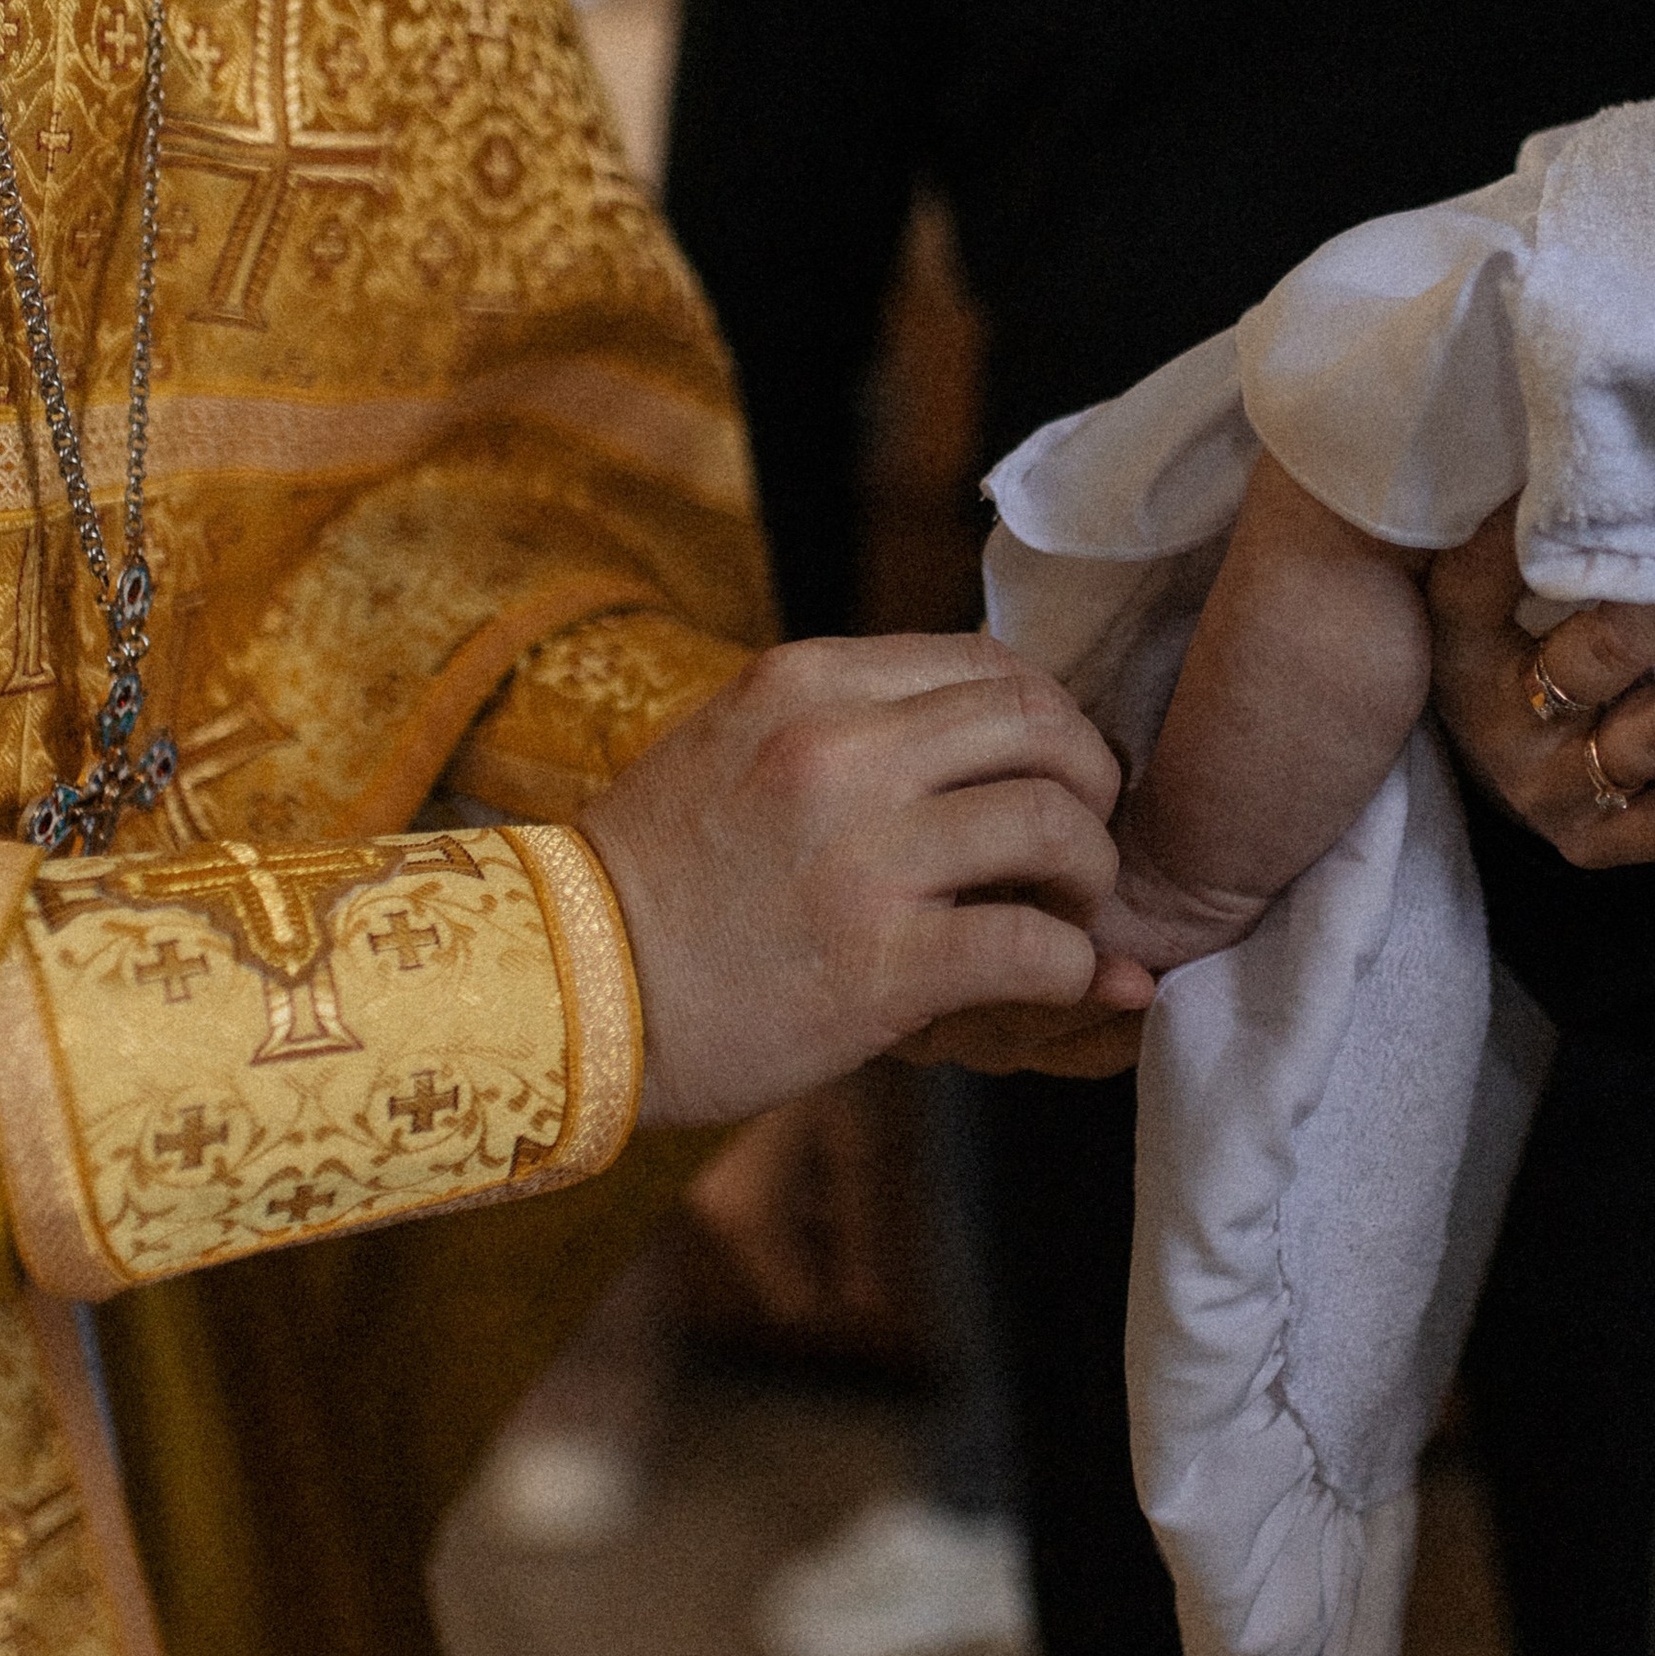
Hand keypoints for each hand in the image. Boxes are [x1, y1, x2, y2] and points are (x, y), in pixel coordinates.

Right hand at [584, 633, 1154, 1124]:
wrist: (562, 993)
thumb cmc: (653, 882)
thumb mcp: (732, 747)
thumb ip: (842, 726)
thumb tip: (977, 736)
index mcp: (804, 686)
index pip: (989, 662)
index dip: (1050, 716)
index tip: (1050, 769)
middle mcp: (839, 753)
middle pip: (1041, 725)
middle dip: (1092, 780)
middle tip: (1082, 836)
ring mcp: (863, 859)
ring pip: (1057, 822)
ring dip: (1092, 872)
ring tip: (1072, 910)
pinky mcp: (880, 966)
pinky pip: (1033, 945)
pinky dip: (1074, 966)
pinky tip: (1065, 980)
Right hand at [1426, 481, 1654, 868]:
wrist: (1481, 754)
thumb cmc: (1488, 641)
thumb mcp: (1464, 580)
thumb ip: (1501, 523)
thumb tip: (1561, 437)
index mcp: (1460, 652)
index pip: (1502, 575)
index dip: (1575, 520)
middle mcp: (1504, 733)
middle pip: (1614, 649)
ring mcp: (1555, 797)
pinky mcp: (1600, 843)